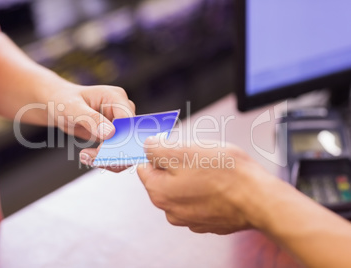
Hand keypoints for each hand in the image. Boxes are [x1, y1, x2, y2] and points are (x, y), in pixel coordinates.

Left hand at [41, 82, 134, 171]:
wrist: (57, 106)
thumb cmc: (63, 100)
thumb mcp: (73, 108)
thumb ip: (91, 119)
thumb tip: (111, 133)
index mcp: (117, 97)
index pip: (129, 121)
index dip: (120, 138)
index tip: (101, 149)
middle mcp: (123, 109)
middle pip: (130, 137)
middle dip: (114, 152)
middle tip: (91, 158)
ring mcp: (121, 123)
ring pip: (126, 148)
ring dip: (109, 159)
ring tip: (86, 157)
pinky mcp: (116, 134)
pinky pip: (117, 152)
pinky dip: (105, 159)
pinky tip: (87, 156)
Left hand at [137, 136, 277, 233]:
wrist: (259, 199)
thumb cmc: (224, 173)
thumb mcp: (184, 150)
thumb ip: (157, 148)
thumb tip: (147, 147)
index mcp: (159, 192)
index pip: (144, 167)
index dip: (157, 152)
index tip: (172, 146)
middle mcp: (170, 210)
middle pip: (164, 178)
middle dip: (177, 164)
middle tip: (198, 156)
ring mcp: (190, 219)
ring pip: (183, 188)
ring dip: (192, 177)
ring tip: (212, 169)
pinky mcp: (208, 221)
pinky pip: (199, 199)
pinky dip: (205, 190)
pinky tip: (220, 184)